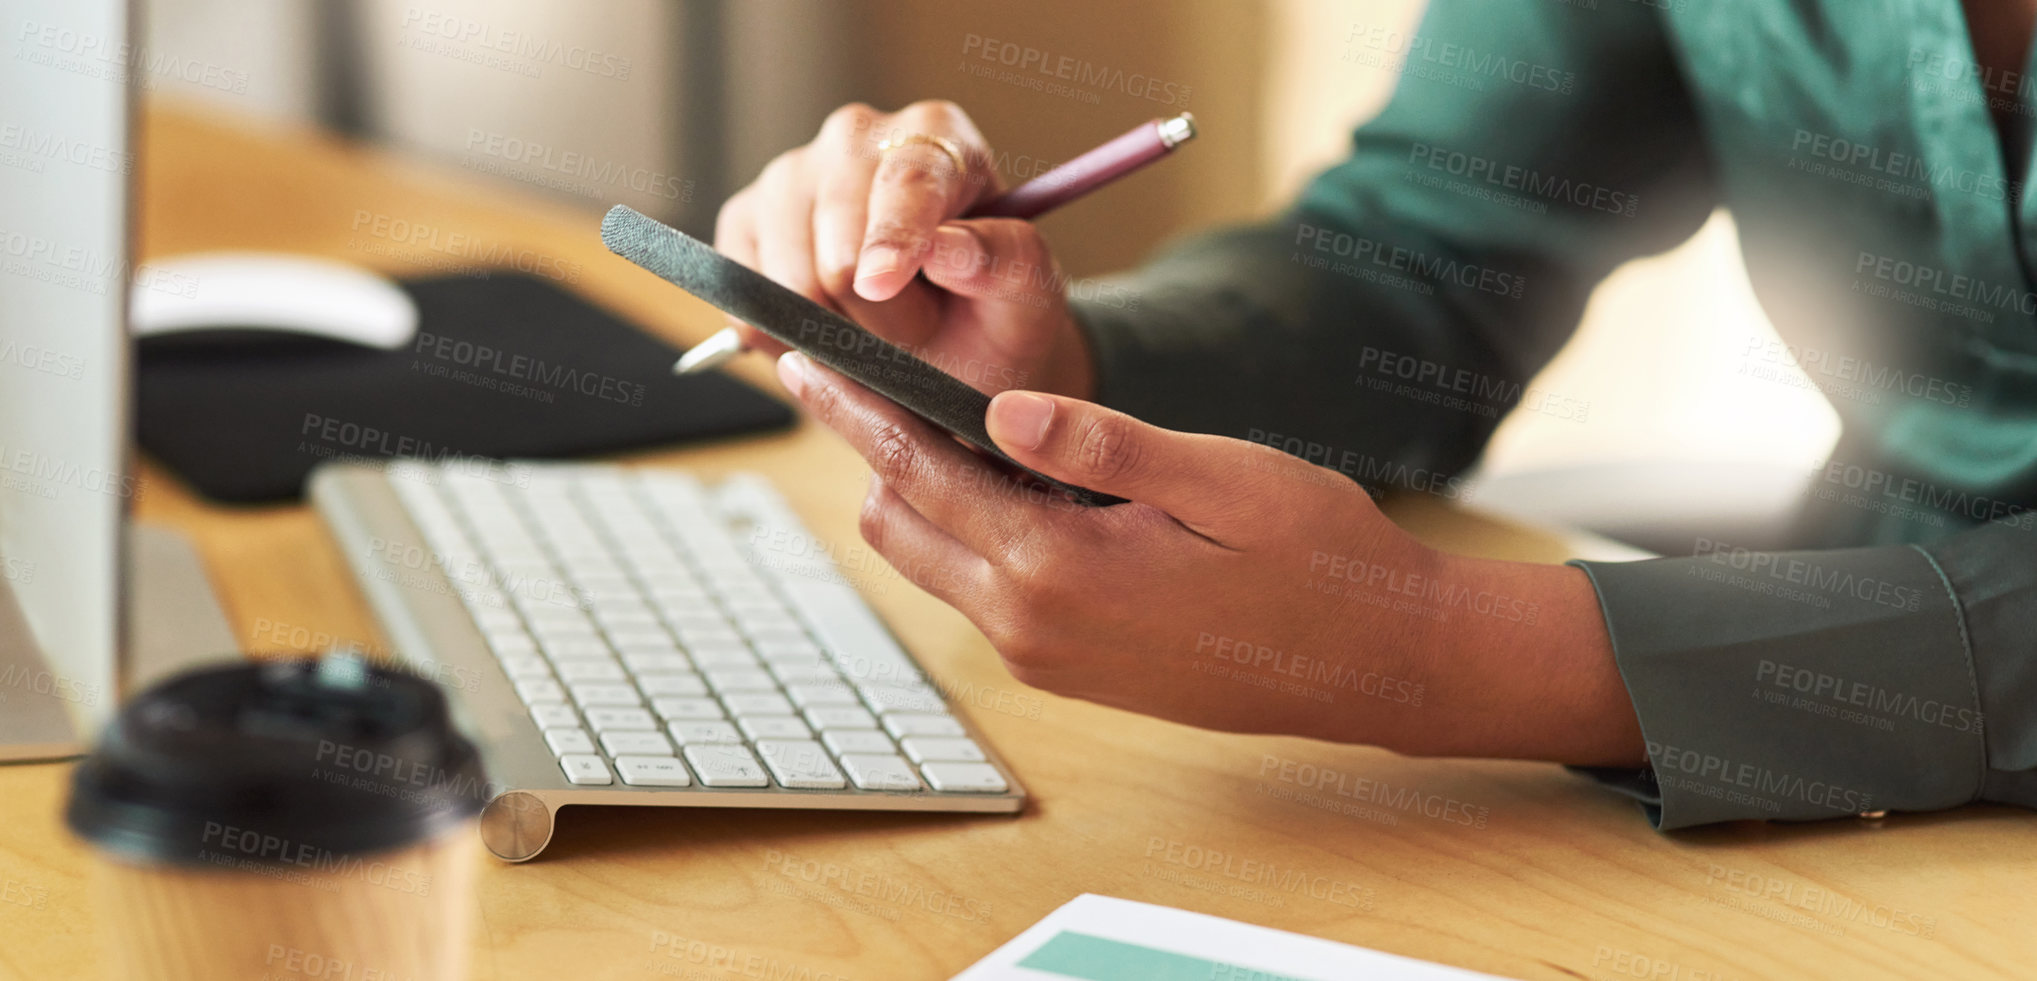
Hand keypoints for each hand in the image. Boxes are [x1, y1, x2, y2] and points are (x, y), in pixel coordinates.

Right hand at [716, 101, 1095, 399]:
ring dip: (836, 330)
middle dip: (880, 312)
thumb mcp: (1027, 294)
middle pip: (838, 246)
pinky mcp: (744, 219)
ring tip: (876, 325)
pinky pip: (747, 297)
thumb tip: (948, 246)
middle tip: (918, 326)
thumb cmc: (992, 310)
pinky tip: (829, 328)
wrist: (950, 342)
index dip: (893, 237)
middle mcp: (854, 135)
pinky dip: (787, 335)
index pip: (907, 180)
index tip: (880, 285)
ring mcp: (790, 173)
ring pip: (788, 280)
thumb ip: (1005, 261)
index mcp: (935, 133)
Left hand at [777, 352, 1644, 764]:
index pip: (920, 474)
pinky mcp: (1069, 671)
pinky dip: (971, 533)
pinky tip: (1011, 484)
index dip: (859, 410)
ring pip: (938, 562)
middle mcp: (1033, 627)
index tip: (810, 363)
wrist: (1375, 664)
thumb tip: (999, 407)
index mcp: (1060, 570)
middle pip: (902, 526)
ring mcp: (1046, 659)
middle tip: (865, 376)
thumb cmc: (1317, 559)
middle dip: (875, 450)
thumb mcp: (1221, 480)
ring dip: (926, 493)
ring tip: (940, 418)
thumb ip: (1104, 445)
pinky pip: (985, 593)